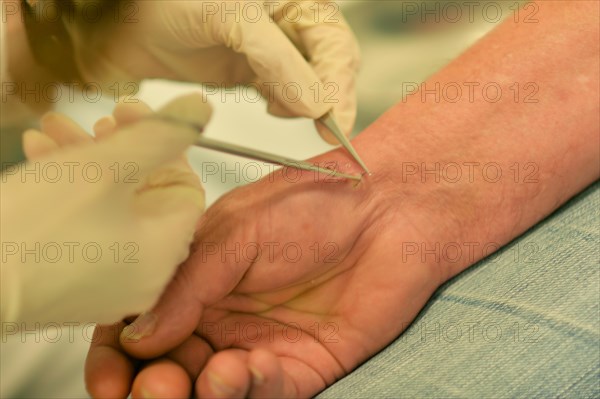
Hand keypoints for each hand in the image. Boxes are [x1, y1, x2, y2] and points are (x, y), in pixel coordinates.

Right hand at [1, 94, 208, 324]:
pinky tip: (39, 155)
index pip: (183, 188)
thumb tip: (199, 109)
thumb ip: (160, 134)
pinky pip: (85, 228)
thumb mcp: (106, 166)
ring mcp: (105, 283)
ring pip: (110, 207)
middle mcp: (141, 275)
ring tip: (53, 130)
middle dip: (117, 148)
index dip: (161, 146)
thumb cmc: (33, 230)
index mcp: (161, 252)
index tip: (129, 116)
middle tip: (93, 123)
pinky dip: (67, 192)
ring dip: (85, 161)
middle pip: (143, 195)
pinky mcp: (70, 283)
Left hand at [72, 0, 359, 139]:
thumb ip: (279, 61)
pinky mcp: (254, 71)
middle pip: (330, 66)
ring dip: (305, 105)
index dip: (339, 84)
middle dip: (327, 98)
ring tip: (281, 109)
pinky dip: (284, 107)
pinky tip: (272, 108)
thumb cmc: (174, 0)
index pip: (335, 44)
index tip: (334, 124)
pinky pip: (283, 94)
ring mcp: (273, 49)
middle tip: (322, 130)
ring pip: (309, 84)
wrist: (124, 20)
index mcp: (296, 1)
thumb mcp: (234, 20)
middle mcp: (290, 23)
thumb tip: (317, 105)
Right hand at [84, 140, 444, 397]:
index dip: (115, 359)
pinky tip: (251, 367)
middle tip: (157, 388)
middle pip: (166, 371)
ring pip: (212, 392)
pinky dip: (250, 390)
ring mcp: (258, 346)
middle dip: (154, 389)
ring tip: (211, 377)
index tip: (109, 381)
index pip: (137, 329)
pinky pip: (265, 396)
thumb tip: (136, 336)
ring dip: (201, 397)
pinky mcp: (301, 367)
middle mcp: (219, 319)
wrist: (388, 211)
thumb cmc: (314, 203)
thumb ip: (186, 285)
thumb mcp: (236, 232)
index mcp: (193, 280)